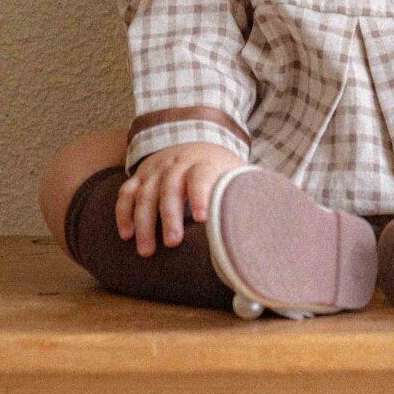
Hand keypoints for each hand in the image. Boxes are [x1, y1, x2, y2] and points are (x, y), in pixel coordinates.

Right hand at [115, 142, 246, 254]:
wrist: (198, 143)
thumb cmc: (221, 171)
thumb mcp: (236, 176)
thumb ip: (245, 194)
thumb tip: (268, 219)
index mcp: (204, 162)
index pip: (200, 175)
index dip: (200, 195)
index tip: (202, 218)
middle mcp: (177, 162)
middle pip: (169, 186)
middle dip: (169, 216)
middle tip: (172, 243)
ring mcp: (156, 169)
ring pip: (145, 192)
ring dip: (143, 222)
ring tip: (146, 250)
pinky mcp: (140, 176)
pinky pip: (127, 193)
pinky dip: (124, 213)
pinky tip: (126, 234)